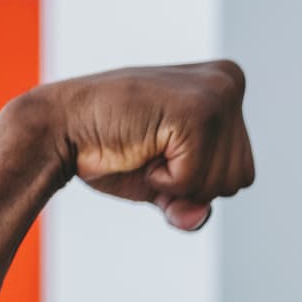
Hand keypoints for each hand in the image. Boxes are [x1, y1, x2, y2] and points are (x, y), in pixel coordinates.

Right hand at [33, 61, 256, 231]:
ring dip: (178, 181)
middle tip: (150, 150)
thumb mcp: (169, 182)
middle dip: (193, 184)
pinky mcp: (198, 111)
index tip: (161, 150)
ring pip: (223, 183)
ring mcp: (216, 93)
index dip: (199, 182)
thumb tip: (200, 218)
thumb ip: (196, 202)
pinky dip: (165, 180)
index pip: (242, 173)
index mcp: (228, 90)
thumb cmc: (112, 150)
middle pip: (240, 180)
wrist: (59, 129)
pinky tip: (141, 146)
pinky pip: (195, 181)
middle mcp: (229, 83)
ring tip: (146, 146)